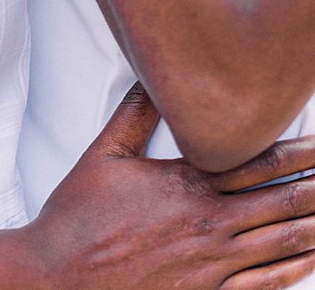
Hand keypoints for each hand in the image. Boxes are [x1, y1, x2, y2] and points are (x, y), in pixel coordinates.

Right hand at [0, 85, 314, 289]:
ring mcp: (214, 263)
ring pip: (285, 243)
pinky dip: (296, 271)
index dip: (302, 152)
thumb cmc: (78, 218)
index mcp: (187, 185)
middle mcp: (210, 224)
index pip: (260, 162)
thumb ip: (133, 116)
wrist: (60, 275)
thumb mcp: (102, 157)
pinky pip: (267, 285)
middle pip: (285, 202)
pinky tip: (310, 259)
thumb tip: (152, 81)